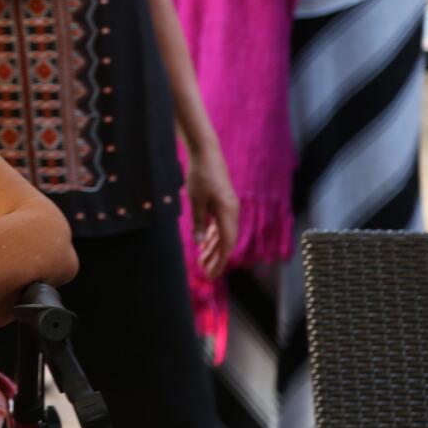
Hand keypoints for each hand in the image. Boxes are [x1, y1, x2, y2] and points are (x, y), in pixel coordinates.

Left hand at [185, 144, 239, 279]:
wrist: (206, 153)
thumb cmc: (201, 176)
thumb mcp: (196, 200)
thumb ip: (198, 223)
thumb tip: (199, 244)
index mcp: (228, 213)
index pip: (226, 244)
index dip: (219, 261)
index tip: (211, 275)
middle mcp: (232, 212)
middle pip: (226, 241)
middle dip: (215, 258)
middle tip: (204, 272)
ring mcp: (229, 207)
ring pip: (223, 233)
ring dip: (213, 247)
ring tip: (202, 260)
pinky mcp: (223, 202)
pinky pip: (220, 224)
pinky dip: (213, 235)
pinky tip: (205, 242)